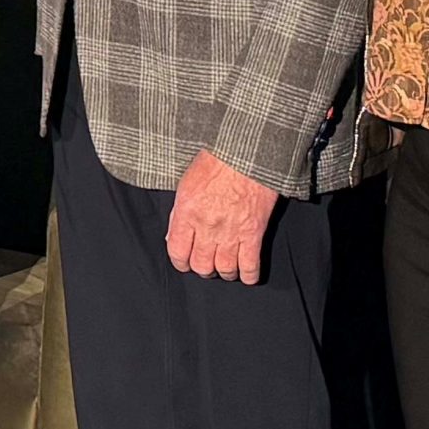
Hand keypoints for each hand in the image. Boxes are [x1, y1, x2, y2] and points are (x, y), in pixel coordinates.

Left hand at [166, 148, 277, 282]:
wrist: (246, 153)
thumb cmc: (216, 162)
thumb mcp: (187, 183)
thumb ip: (179, 214)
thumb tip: (174, 238)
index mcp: (188, 212)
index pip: (177, 252)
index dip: (180, 262)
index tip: (185, 261)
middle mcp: (208, 226)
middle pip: (201, 266)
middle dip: (203, 268)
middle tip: (208, 262)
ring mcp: (232, 231)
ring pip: (225, 271)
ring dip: (224, 272)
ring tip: (226, 265)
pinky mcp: (254, 233)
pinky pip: (250, 267)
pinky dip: (248, 275)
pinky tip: (246, 271)